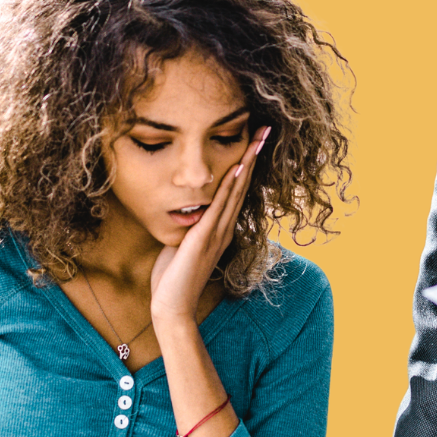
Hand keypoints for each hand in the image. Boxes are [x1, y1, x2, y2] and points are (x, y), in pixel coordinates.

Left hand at [149, 128, 268, 327]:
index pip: (237, 192)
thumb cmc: (173, 278)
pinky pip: (219, 206)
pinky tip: (236, 168)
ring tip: (257, 141)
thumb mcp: (183, 245)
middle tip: (265, 131)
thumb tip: (187, 213)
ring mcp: (216, 233)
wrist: (172, 306)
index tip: (254, 143)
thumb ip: (189, 227)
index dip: (246, 166)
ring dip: (246, 164)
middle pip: (243, 186)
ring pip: (235, 192)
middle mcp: (224, 229)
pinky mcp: (204, 238)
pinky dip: (229, 186)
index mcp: (220, 229)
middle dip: (253, 157)